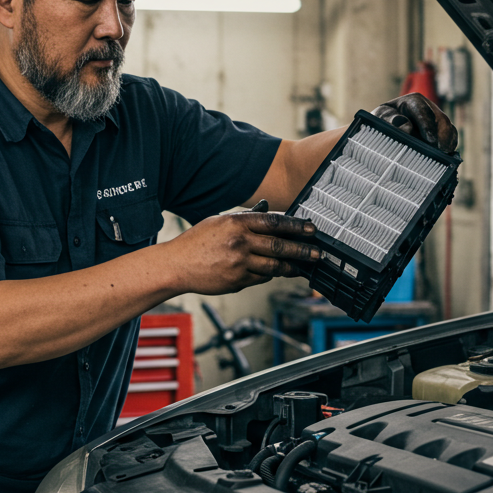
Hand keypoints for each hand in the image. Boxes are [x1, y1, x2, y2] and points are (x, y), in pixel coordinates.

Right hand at [164, 209, 318, 294]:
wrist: (176, 266)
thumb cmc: (195, 242)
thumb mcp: (218, 222)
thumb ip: (243, 218)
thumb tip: (266, 211)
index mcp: (236, 223)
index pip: (274, 222)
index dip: (296, 226)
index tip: (310, 229)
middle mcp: (240, 242)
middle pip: (279, 246)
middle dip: (302, 250)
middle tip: (316, 252)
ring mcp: (239, 263)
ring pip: (274, 266)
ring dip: (292, 267)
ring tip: (302, 267)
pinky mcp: (237, 281)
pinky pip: (261, 278)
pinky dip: (271, 275)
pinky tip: (277, 273)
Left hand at [373, 93, 457, 152]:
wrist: (386, 128)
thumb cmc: (383, 122)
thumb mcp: (381, 119)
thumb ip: (390, 120)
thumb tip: (407, 128)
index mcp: (413, 101)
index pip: (422, 109)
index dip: (427, 124)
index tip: (430, 138)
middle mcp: (428, 107)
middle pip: (439, 118)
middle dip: (441, 134)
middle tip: (440, 149)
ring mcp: (437, 118)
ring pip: (447, 127)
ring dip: (447, 140)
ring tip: (444, 153)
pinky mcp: (442, 129)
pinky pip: (451, 135)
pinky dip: (450, 143)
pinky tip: (448, 154)